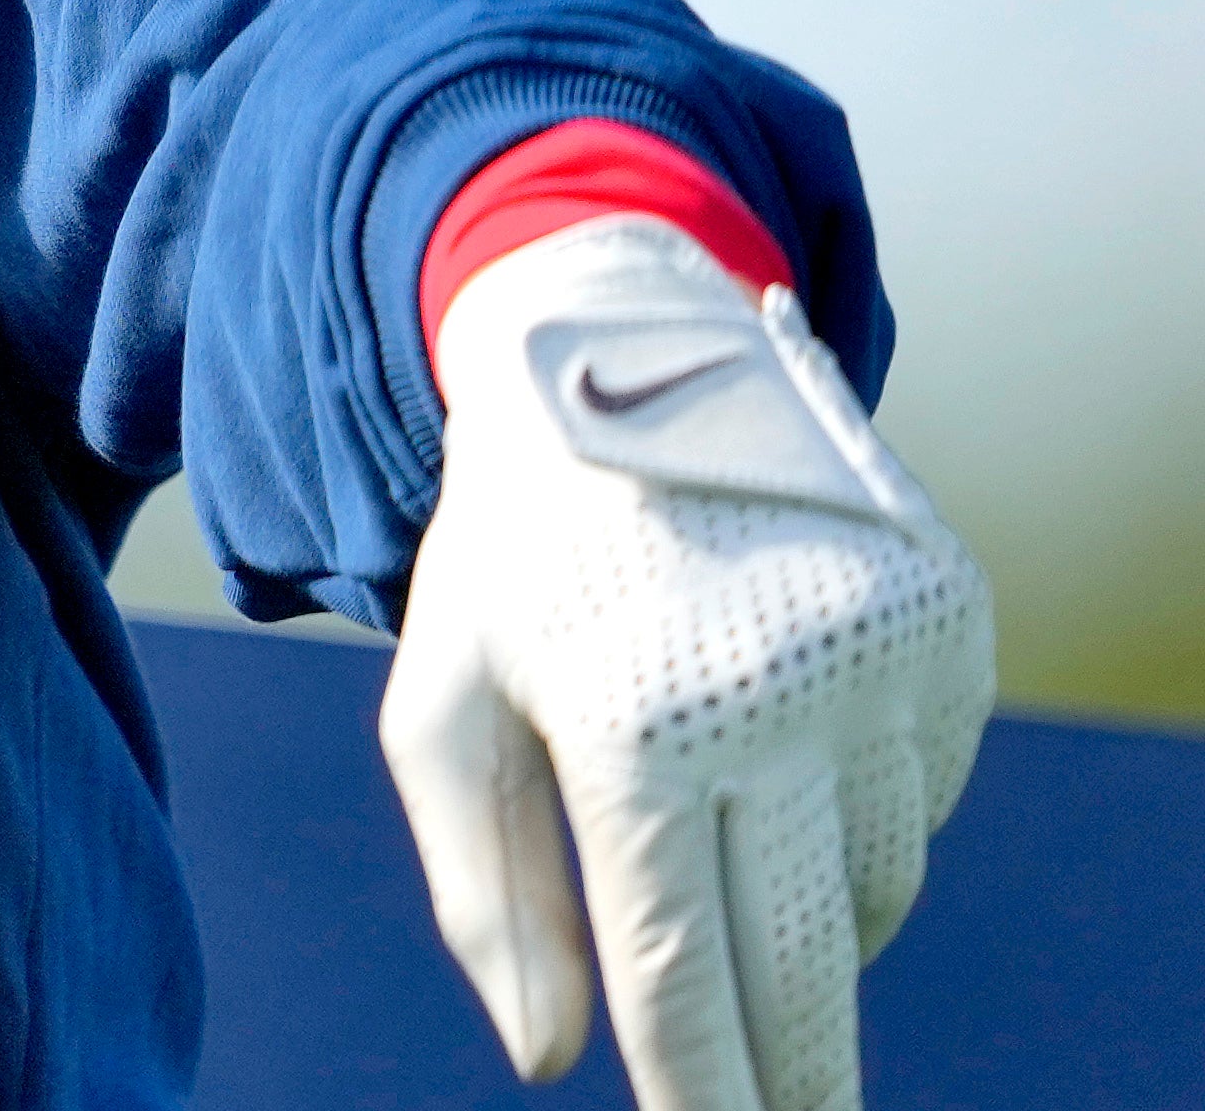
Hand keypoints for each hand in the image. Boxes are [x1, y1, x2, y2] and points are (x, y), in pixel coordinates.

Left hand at [381, 216, 991, 1110]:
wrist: (624, 358)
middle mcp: (777, 691)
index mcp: (634, 719)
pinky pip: (924, 797)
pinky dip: (864, 811)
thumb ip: (485, 889)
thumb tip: (548, 1058)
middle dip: (801, 1075)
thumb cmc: (514, 562)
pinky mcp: (952, 626)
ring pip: (875, 887)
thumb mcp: (444, 701)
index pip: (685, 964)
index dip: (705, 1085)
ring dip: (818, 914)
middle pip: (810, 960)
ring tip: (740, 841)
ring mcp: (883, 656)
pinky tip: (793, 736)